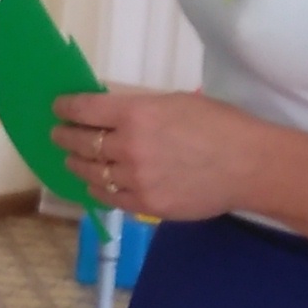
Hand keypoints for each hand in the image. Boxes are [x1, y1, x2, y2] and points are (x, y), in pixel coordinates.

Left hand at [54, 87, 252, 224]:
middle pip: (82, 143)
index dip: (66, 108)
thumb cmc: (220, 125)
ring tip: (73, 160)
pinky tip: (95, 183)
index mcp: (137, 113)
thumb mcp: (175, 102)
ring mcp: (136, 179)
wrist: (249, 166)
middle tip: (58, 135)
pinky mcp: (145, 205)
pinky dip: (98, 188)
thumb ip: (139, 108)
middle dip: (65, 137)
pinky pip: (109, 197)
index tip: (59, 108)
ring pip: (92, 173)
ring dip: (77, 164)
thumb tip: (110, 111)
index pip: (86, 110)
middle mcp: (129, 146)